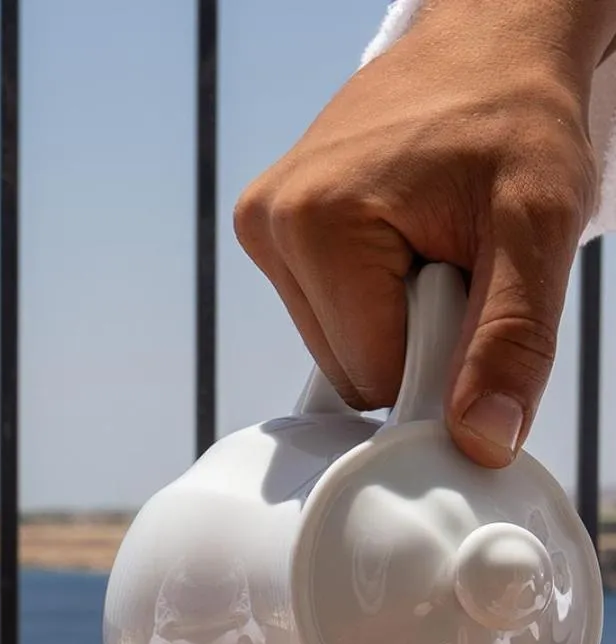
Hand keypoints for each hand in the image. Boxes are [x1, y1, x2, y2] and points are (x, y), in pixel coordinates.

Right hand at [234, 2, 608, 466]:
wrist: (491, 45)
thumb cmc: (517, 120)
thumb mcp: (538, 228)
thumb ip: (511, 342)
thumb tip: (481, 442)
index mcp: (315, 223)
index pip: (372, 379)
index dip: (437, 354)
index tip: (470, 285)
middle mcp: (269, 225)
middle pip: (348, 371)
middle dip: (411, 334)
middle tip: (453, 258)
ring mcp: (262, 227)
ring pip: (338, 352)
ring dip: (393, 318)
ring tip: (429, 241)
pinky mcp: (269, 230)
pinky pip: (326, 318)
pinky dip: (372, 299)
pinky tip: (399, 240)